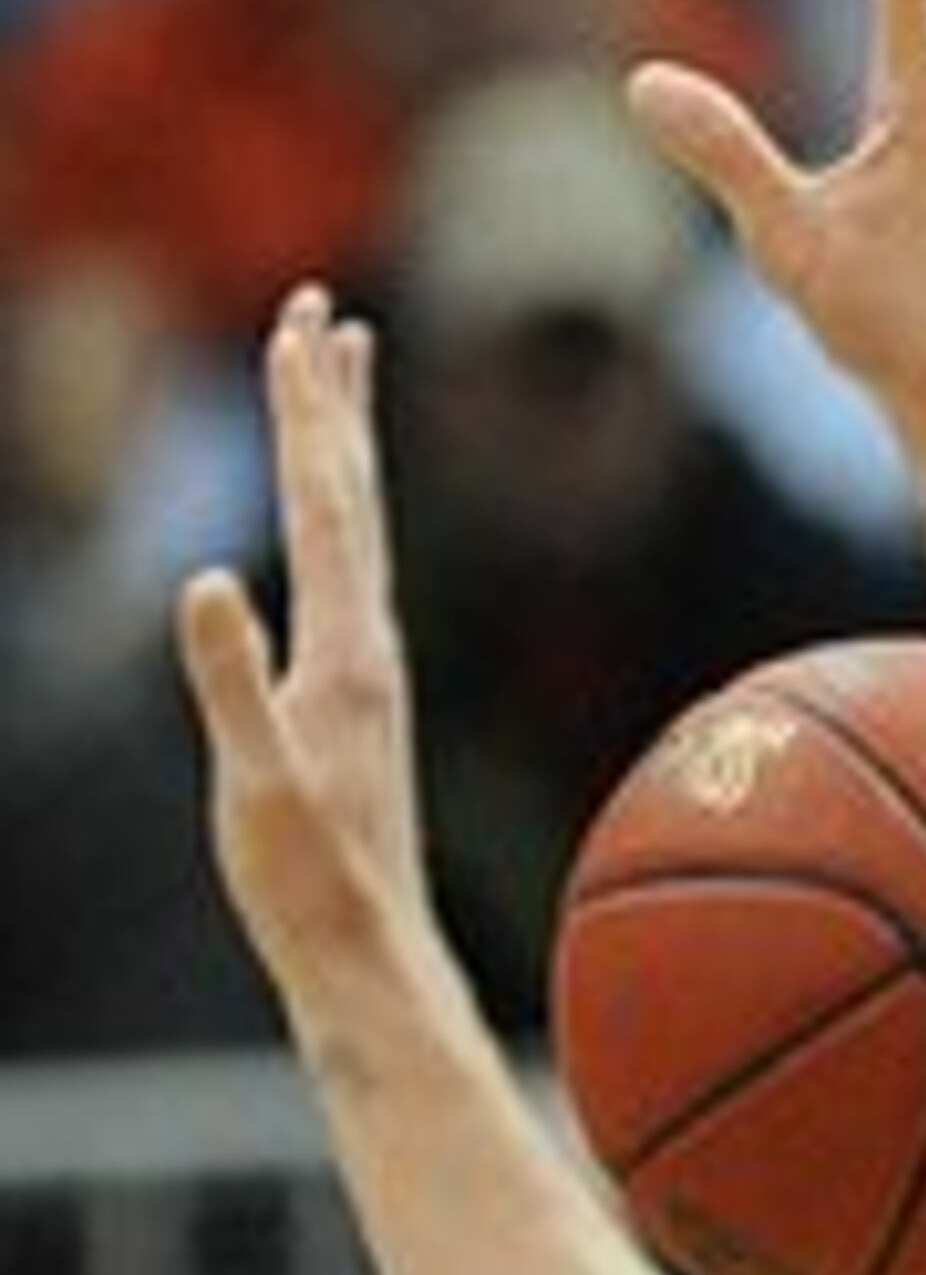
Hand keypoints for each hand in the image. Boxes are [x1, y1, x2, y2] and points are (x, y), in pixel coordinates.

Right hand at [174, 292, 441, 994]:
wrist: (369, 961)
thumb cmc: (309, 886)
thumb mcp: (254, 783)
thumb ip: (229, 683)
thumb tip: (207, 580)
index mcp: (345, 655)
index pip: (323, 505)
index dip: (305, 415)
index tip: (297, 326)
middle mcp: (369, 652)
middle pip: (350, 499)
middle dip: (331, 403)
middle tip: (327, 312)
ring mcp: (368, 678)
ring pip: (354, 536)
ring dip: (342, 453)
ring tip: (339, 384)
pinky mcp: (356, 708)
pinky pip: (343, 583)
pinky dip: (332, 527)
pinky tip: (324, 530)